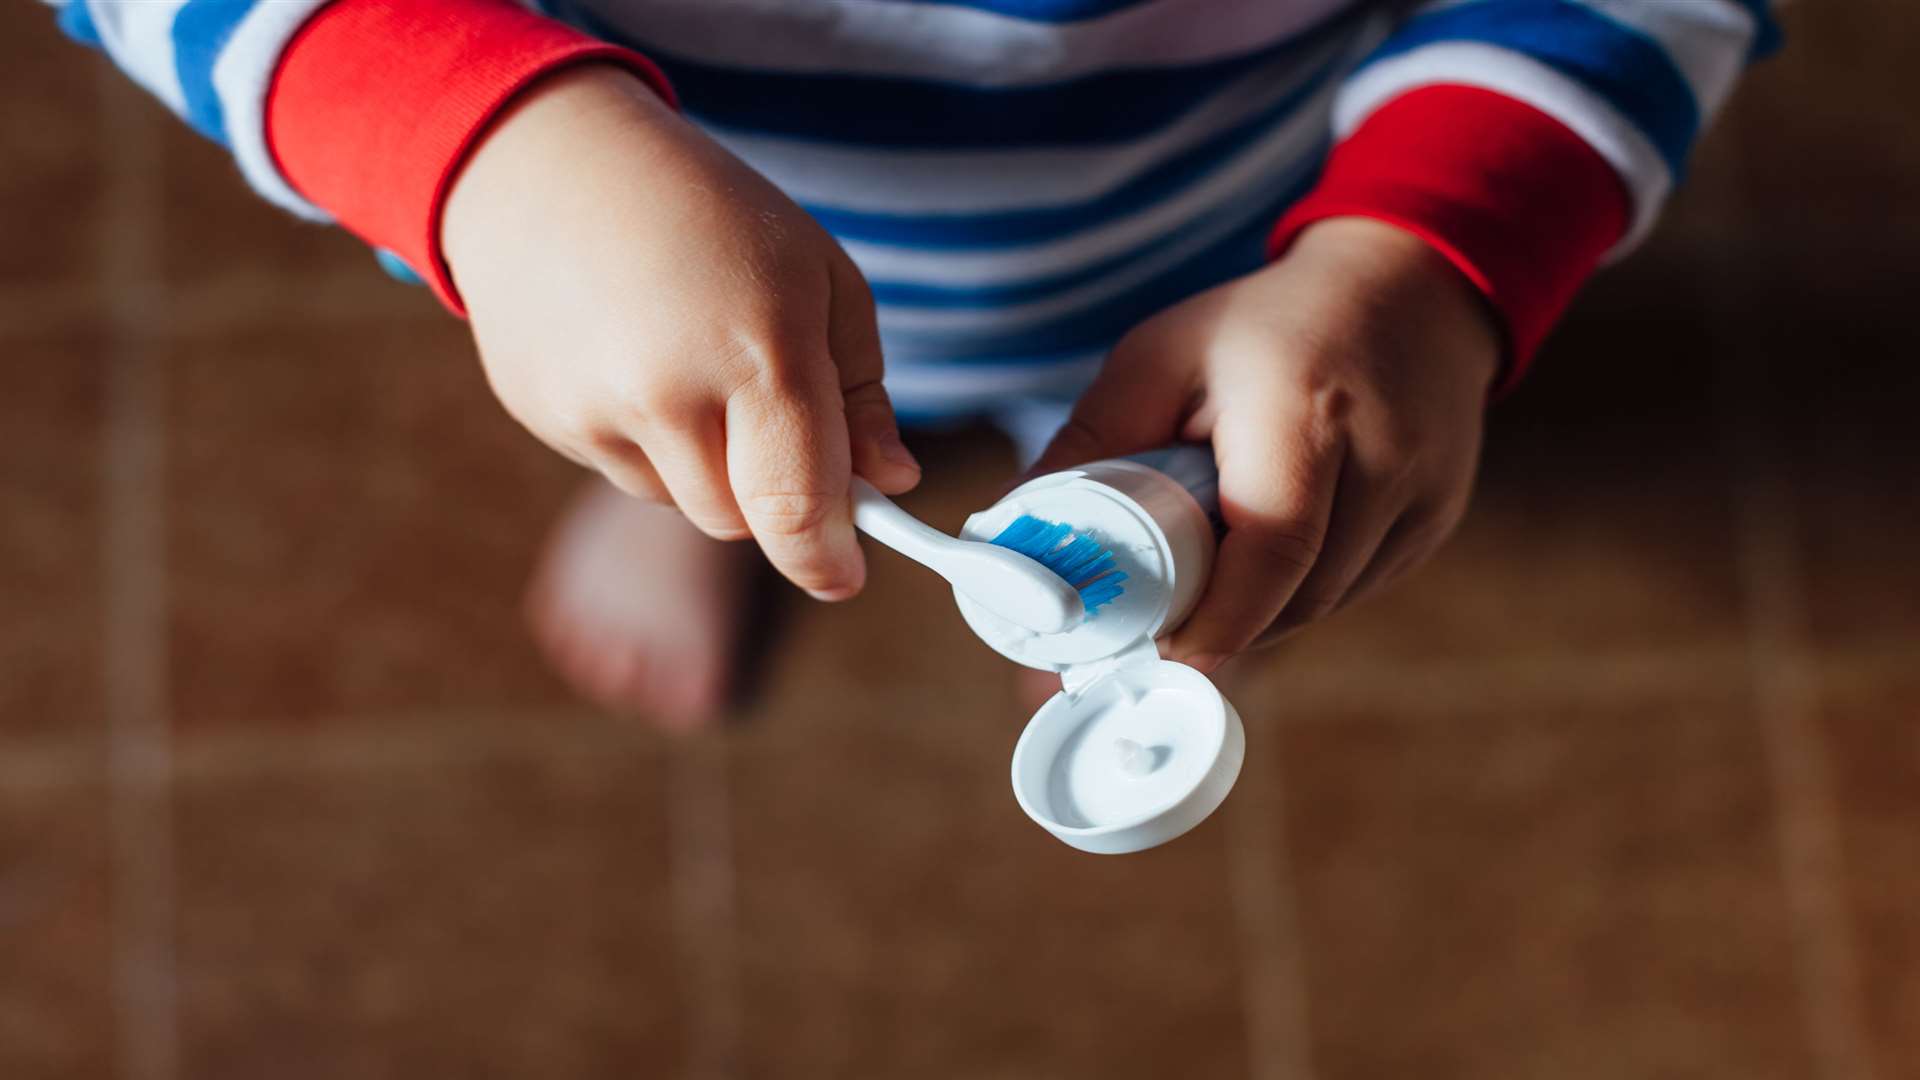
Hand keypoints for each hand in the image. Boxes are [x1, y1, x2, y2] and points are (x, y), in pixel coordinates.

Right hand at [441, 66, 920, 599]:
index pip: (797, 511)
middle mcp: (670, 392)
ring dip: (706, 467)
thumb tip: (888, 481)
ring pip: (681, 502)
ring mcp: (595, 410)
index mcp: (761, 350)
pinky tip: (634, 358)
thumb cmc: (713, 216)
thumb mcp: (821, 280)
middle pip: (742, 523)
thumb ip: (861, 395)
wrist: (551, 164)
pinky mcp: (545, 418)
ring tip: (692, 362)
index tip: (845, 576)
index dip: (827, 561)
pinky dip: (646, 441)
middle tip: (774, 420)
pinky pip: (622, 471)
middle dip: (771, 496)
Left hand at [1028, 217, 1501, 670]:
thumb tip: (1014, 532)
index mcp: (1305, 413)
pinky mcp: (1436, 523)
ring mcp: (1423, 498)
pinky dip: (1299, 592)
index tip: (1153, 652)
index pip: (1271, 547)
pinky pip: (1355, 590)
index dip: (1213, 618)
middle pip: (1294, 596)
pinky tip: (1267, 556)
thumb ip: (1092, 441)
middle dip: (1219, 622)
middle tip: (1150, 627)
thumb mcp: (1162, 357)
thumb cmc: (1265, 325)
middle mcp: (1383, 460)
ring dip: (1258, 612)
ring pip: (1324, 605)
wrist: (1407, 287)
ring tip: (1206, 575)